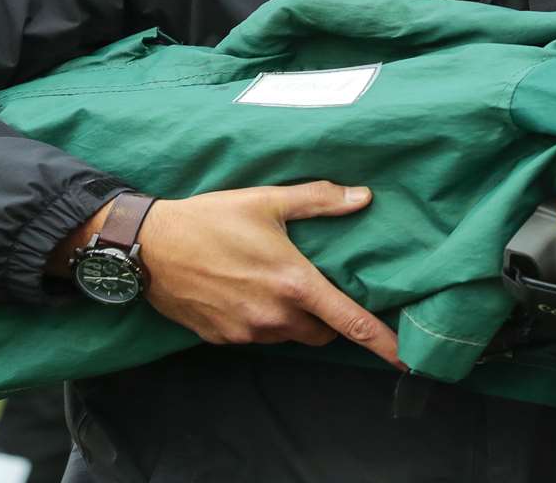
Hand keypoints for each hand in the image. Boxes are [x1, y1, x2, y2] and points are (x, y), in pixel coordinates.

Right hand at [131, 182, 401, 367]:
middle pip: (323, 333)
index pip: (350, 322)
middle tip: (313, 287)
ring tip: (273, 284)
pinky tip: (244, 293)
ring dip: (294, 319)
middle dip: (327, 318)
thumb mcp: (268, 201)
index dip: (382, 342)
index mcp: (294, 283)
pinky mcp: (223, 340)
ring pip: (290, 336)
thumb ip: (319, 200)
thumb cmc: (211, 218)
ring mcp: (247, 332)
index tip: (407, 358)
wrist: (148, 247)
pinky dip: (262, 322)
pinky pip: (258, 338)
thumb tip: (363, 197)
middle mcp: (275, 315)